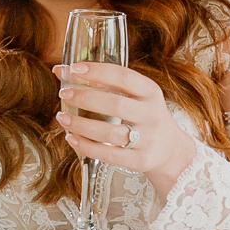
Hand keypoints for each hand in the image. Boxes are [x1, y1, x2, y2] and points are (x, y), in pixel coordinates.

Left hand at [54, 61, 198, 197]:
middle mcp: (151, 114)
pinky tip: (71, 138)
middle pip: (115, 105)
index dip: (98, 71)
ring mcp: (147, 139)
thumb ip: (102, 83)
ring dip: (81, 125)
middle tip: (64, 93)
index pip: (124, 77)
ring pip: (110, 133)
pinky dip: (86, 147)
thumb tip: (60, 70)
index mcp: (151, 92)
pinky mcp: (140, 160)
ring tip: (62, 117)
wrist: (169, 150)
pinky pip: (109, 155)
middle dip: (85, 98)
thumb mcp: (134, 96)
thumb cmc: (142, 116)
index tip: (74, 69)